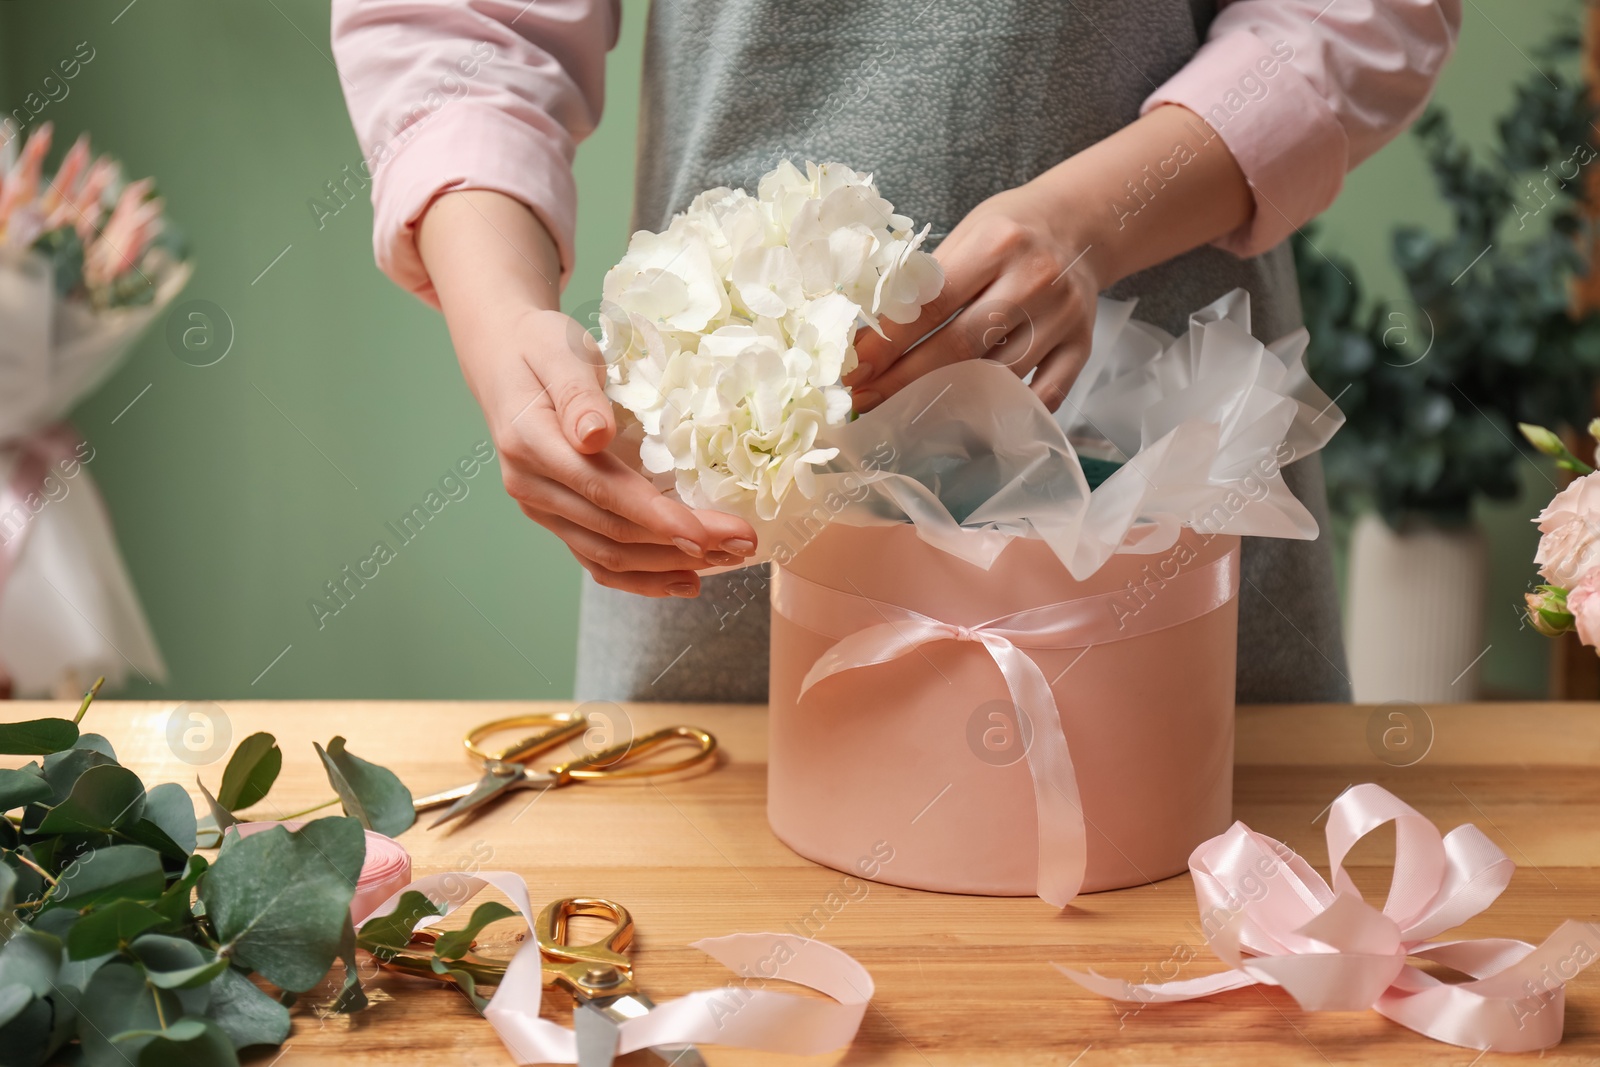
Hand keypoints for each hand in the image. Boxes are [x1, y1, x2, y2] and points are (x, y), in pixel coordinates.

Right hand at [419, 191, 756, 596]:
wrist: (503, 357)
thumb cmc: (539, 347)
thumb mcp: (558, 351)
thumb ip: (578, 394)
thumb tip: (595, 436)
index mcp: (529, 443)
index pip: (603, 490)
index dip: (657, 517)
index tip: (707, 532)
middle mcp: (531, 487)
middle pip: (613, 531)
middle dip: (682, 544)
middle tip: (743, 543)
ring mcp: (542, 508)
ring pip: (607, 556)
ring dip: (669, 565)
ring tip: (727, 561)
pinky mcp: (556, 517)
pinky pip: (596, 560)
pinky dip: (641, 578)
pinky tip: (685, 580)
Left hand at [846, 182, 1099, 411]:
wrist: (1080, 224)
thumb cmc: (1009, 232)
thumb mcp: (967, 234)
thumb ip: (927, 281)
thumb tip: (867, 339)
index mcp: (996, 244)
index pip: (931, 305)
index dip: (887, 344)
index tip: (853, 372)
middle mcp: (1034, 280)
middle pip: (960, 347)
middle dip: (904, 381)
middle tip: (865, 402)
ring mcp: (1062, 317)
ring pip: (999, 376)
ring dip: (947, 401)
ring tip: (904, 414)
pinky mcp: (1082, 345)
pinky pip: (1045, 394)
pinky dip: (1010, 412)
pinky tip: (972, 421)